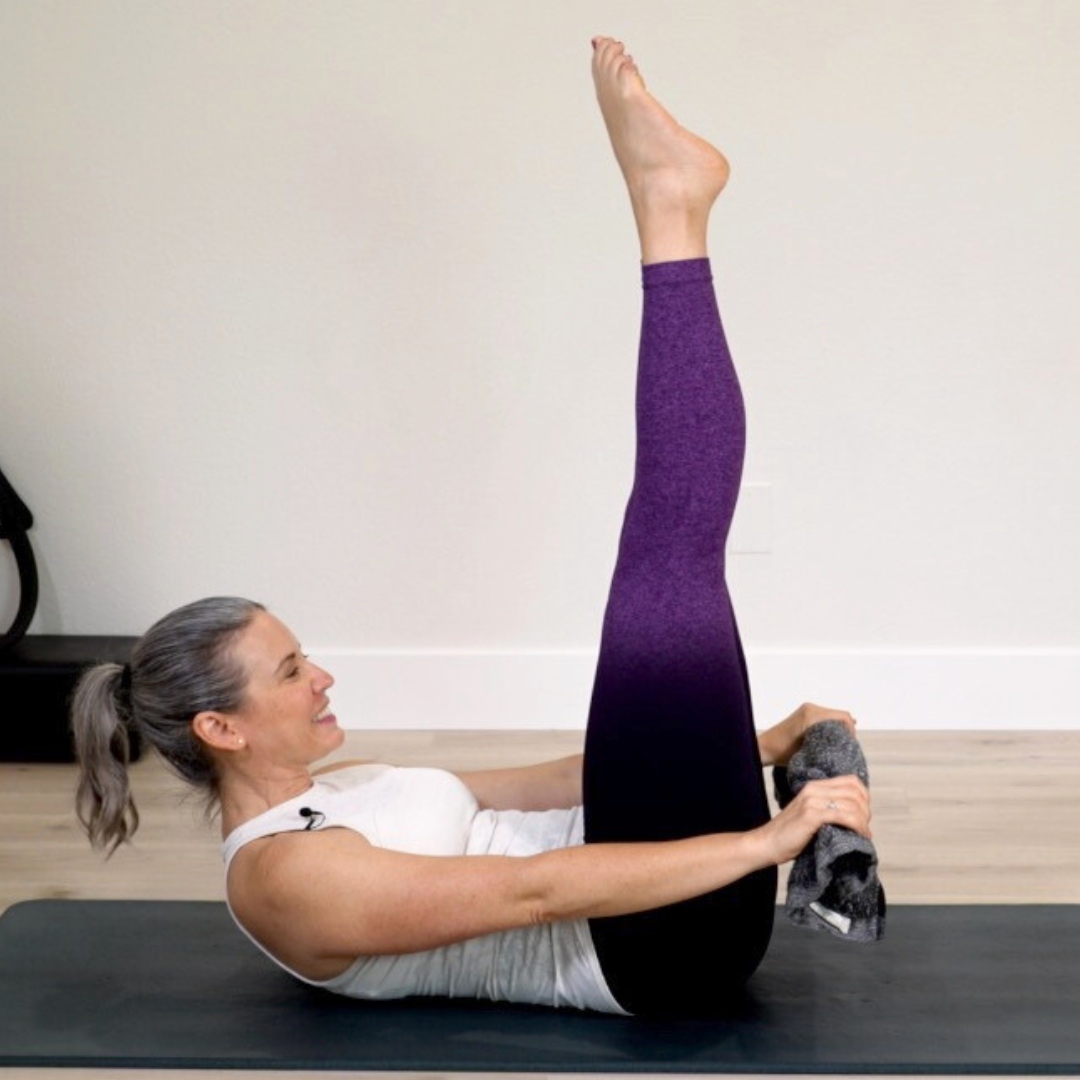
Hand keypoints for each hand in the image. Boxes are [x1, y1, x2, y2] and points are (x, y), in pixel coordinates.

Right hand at [754, 774, 872, 865]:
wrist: (766, 843)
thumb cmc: (790, 834)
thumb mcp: (810, 813)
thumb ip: (827, 807)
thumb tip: (856, 815)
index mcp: (814, 786)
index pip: (851, 781)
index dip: (864, 796)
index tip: (864, 814)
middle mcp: (814, 789)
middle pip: (855, 792)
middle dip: (866, 810)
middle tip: (865, 826)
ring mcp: (812, 800)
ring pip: (852, 804)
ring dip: (863, 820)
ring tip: (864, 833)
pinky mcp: (811, 815)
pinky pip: (844, 816)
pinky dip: (857, 826)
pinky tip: (860, 835)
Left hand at [759, 701, 857, 767]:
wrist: (764, 748)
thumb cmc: (782, 753)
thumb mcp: (809, 752)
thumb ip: (829, 744)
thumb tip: (850, 745)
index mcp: (812, 715)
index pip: (843, 717)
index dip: (852, 731)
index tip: (851, 746)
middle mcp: (810, 708)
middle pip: (840, 715)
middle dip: (847, 730)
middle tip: (848, 747)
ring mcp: (806, 709)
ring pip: (834, 716)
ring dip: (839, 728)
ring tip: (840, 745)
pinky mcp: (804, 713)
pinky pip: (825, 717)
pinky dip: (831, 725)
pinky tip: (833, 738)